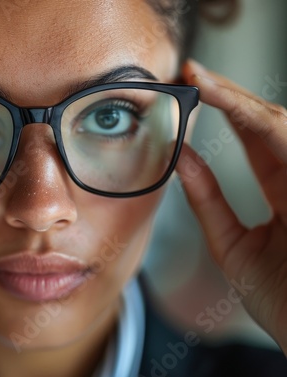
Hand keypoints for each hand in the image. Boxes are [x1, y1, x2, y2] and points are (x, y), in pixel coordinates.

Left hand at [177, 60, 286, 353]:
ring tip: (203, 83)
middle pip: (269, 122)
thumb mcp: (233, 246)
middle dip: (231, 94)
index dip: (227, 110)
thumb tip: (180, 158)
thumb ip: (208, 201)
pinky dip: (264, 126)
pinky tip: (234, 108)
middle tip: (193, 73)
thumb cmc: (282, 300)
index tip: (192, 90)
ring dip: (243, 101)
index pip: (257, 138)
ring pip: (283, 126)